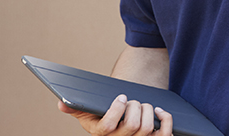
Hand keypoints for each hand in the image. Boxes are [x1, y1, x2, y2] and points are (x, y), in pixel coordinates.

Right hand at [59, 94, 173, 135]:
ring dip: (148, 110)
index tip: (121, 97)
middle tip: (132, 100)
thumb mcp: (88, 112)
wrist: (123, 122)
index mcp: (102, 135)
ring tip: (143, 104)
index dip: (116, 110)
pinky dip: (166, 119)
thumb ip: (76, 107)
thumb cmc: (104, 114)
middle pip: (133, 125)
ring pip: (147, 128)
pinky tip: (159, 111)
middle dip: (135, 106)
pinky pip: (165, 134)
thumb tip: (62, 103)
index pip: (108, 127)